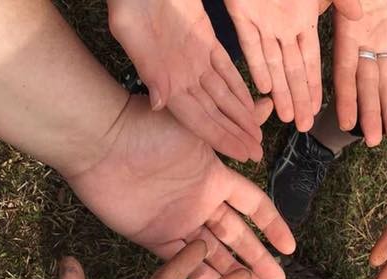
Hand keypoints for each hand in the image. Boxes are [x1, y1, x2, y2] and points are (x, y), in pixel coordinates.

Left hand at [65, 96, 294, 278]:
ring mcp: (177, 220)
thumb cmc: (148, 127)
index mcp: (215, 177)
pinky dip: (198, 274)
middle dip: (258, 259)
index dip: (273, 226)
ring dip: (231, 271)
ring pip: (211, 252)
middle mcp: (200, 202)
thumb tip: (266, 102)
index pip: (254, 206)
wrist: (101, 142)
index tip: (290, 247)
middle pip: (237, 236)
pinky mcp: (151, 234)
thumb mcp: (198, 125)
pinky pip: (179, 259)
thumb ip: (231, 127)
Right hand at [108, 0, 271, 161]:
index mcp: (166, 77)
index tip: (242, 154)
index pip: (198, 118)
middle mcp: (182, 73)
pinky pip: (226, 69)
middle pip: (214, 113)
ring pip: (223, 94)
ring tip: (257, 134)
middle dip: (235, 134)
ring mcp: (194, 58)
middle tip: (257, 153)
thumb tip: (159, 103)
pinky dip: (239, 87)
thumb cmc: (129, 1)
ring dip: (240, 115)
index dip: (220, 138)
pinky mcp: (204, 40)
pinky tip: (252, 101)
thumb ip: (148, 68)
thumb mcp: (130, 30)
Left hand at [225, 0, 360, 130]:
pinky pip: (250, 45)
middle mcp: (284, 27)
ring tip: (287, 117)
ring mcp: (263, 22)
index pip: (312, 60)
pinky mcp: (241, 14)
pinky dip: (257, 65)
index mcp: (304, 19)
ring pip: (272, 64)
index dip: (316, 85)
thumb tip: (362, 17)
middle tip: (305, 126)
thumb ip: (341, 1)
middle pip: (293, 70)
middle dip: (299, 98)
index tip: (322, 109)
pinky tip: (264, 88)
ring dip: (280, 90)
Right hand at [332, 0, 386, 145]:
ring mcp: (384, 35)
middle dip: (369, 112)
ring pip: (386, 78)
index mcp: (347, 29)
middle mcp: (364, 37)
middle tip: (371, 141)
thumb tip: (351, 11)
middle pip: (366, 82)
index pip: (344, 71)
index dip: (345, 98)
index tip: (344, 124)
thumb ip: (347, 2)